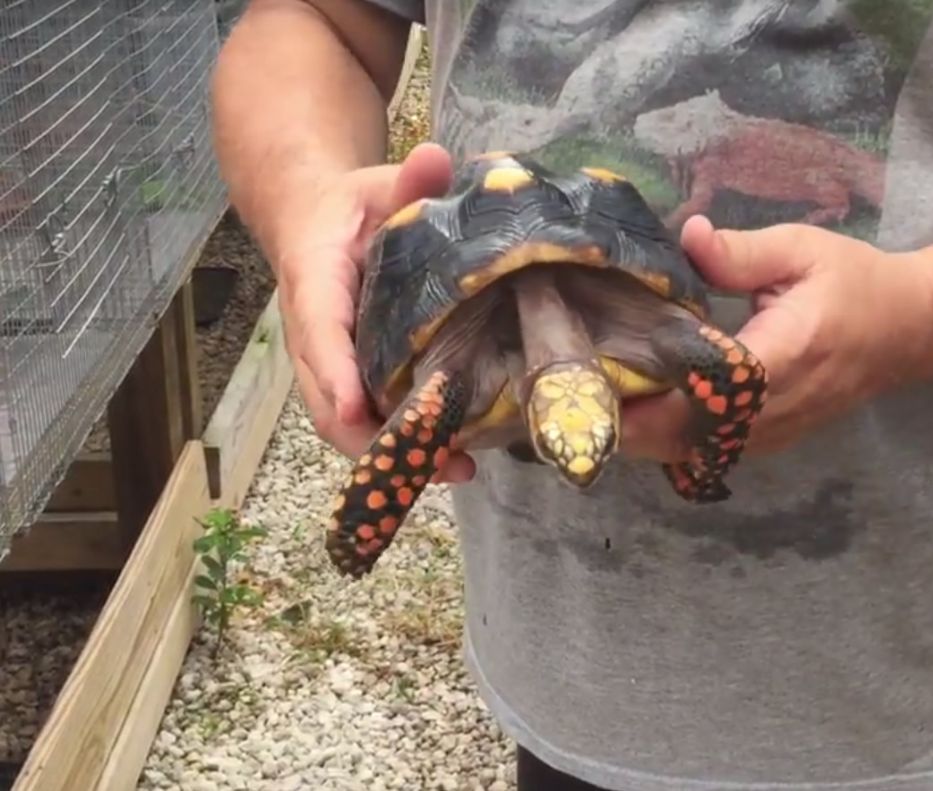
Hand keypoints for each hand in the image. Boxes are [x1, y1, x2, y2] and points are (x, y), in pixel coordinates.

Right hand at [274, 143, 458, 461]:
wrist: (318, 220)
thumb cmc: (354, 206)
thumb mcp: (381, 184)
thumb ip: (408, 177)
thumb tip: (436, 156)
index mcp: (315, 280)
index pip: (318, 328)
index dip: (335, 370)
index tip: (357, 406)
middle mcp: (312, 332)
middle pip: (325, 396)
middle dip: (370, 436)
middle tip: (432, 461)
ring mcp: (327, 361)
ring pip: (341, 418)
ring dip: (388, 453)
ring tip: (452, 469)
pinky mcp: (348, 377)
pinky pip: (362, 418)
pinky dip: (395, 444)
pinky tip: (448, 459)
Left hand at [620, 215, 932, 461]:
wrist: (907, 332)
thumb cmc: (855, 284)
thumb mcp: (803, 250)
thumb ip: (742, 252)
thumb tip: (689, 236)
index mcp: (784, 356)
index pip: (704, 390)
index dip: (649, 392)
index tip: (601, 373)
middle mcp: (776, 409)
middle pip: (685, 436)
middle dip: (629, 421)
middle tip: (580, 388)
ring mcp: (772, 435)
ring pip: (690, 452)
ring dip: (643, 434)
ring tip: (600, 397)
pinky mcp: (768, 442)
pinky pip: (706, 451)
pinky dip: (668, 438)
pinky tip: (639, 408)